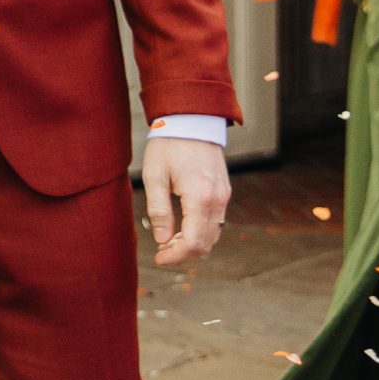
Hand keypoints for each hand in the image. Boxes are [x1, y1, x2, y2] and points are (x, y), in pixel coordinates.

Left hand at [142, 135, 230, 267]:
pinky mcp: (224, 192)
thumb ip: (158, 210)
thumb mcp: (155, 176)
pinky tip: (182, 226)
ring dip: (193, 242)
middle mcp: (218, 200)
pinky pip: (216, 221)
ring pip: (213, 234)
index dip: (176, 255)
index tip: (159, 257)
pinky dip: (201, 230)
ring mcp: (224, 196)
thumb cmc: (169, 145)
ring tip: (169, 239)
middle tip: (161, 250)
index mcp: (200, 197)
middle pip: (206, 243)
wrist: (191, 121)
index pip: (194, 241)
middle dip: (184, 252)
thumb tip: (162, 239)